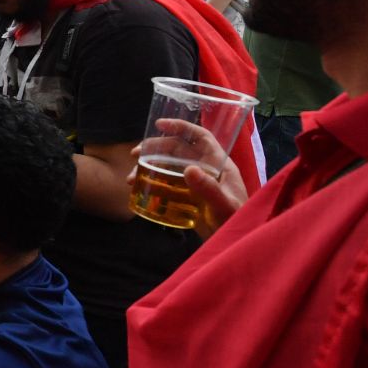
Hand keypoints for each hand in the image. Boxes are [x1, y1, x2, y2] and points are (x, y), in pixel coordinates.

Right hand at [131, 119, 248, 238]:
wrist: (235, 242)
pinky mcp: (187, 197)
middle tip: (135, 155)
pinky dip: (151, 185)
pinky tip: (139, 190)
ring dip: (148, 168)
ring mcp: (195, 183)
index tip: (159, 125)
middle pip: (177, 150)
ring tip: (131, 178)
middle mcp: (205, 169)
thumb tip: (189, 169)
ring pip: (168, 167)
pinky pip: (166, 185)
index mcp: (218, 164)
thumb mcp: (224, 205)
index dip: (181, 127)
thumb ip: (210, 189)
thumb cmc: (236, 220)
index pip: (200, 138)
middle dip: (154, 149)